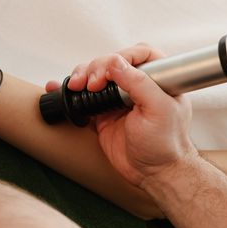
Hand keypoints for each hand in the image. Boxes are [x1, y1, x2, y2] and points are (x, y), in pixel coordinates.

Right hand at [46, 44, 198, 187]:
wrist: (154, 173)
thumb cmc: (166, 145)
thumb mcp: (158, 110)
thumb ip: (139, 83)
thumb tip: (117, 63)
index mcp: (157, 80)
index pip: (137, 54)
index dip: (119, 58)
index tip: (108, 73)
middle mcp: (137, 86)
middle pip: (111, 63)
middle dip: (95, 68)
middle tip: (90, 84)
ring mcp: (118, 99)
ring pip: (95, 77)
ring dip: (81, 77)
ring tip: (74, 86)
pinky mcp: (104, 114)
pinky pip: (85, 99)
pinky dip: (71, 94)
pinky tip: (60, 89)